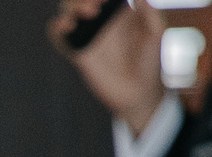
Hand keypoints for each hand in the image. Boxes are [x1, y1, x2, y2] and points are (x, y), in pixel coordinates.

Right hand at [48, 0, 169, 128]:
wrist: (139, 93)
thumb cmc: (150, 63)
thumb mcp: (156, 33)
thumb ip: (150, 13)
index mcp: (118, 12)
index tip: (105, 0)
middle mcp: (100, 21)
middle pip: (80, 1)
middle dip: (82, 0)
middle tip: (95, 8)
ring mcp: (87, 37)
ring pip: (67, 13)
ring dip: (70, 9)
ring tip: (85, 15)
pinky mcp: (78, 54)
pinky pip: (59, 38)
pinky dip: (55, 28)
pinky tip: (63, 25)